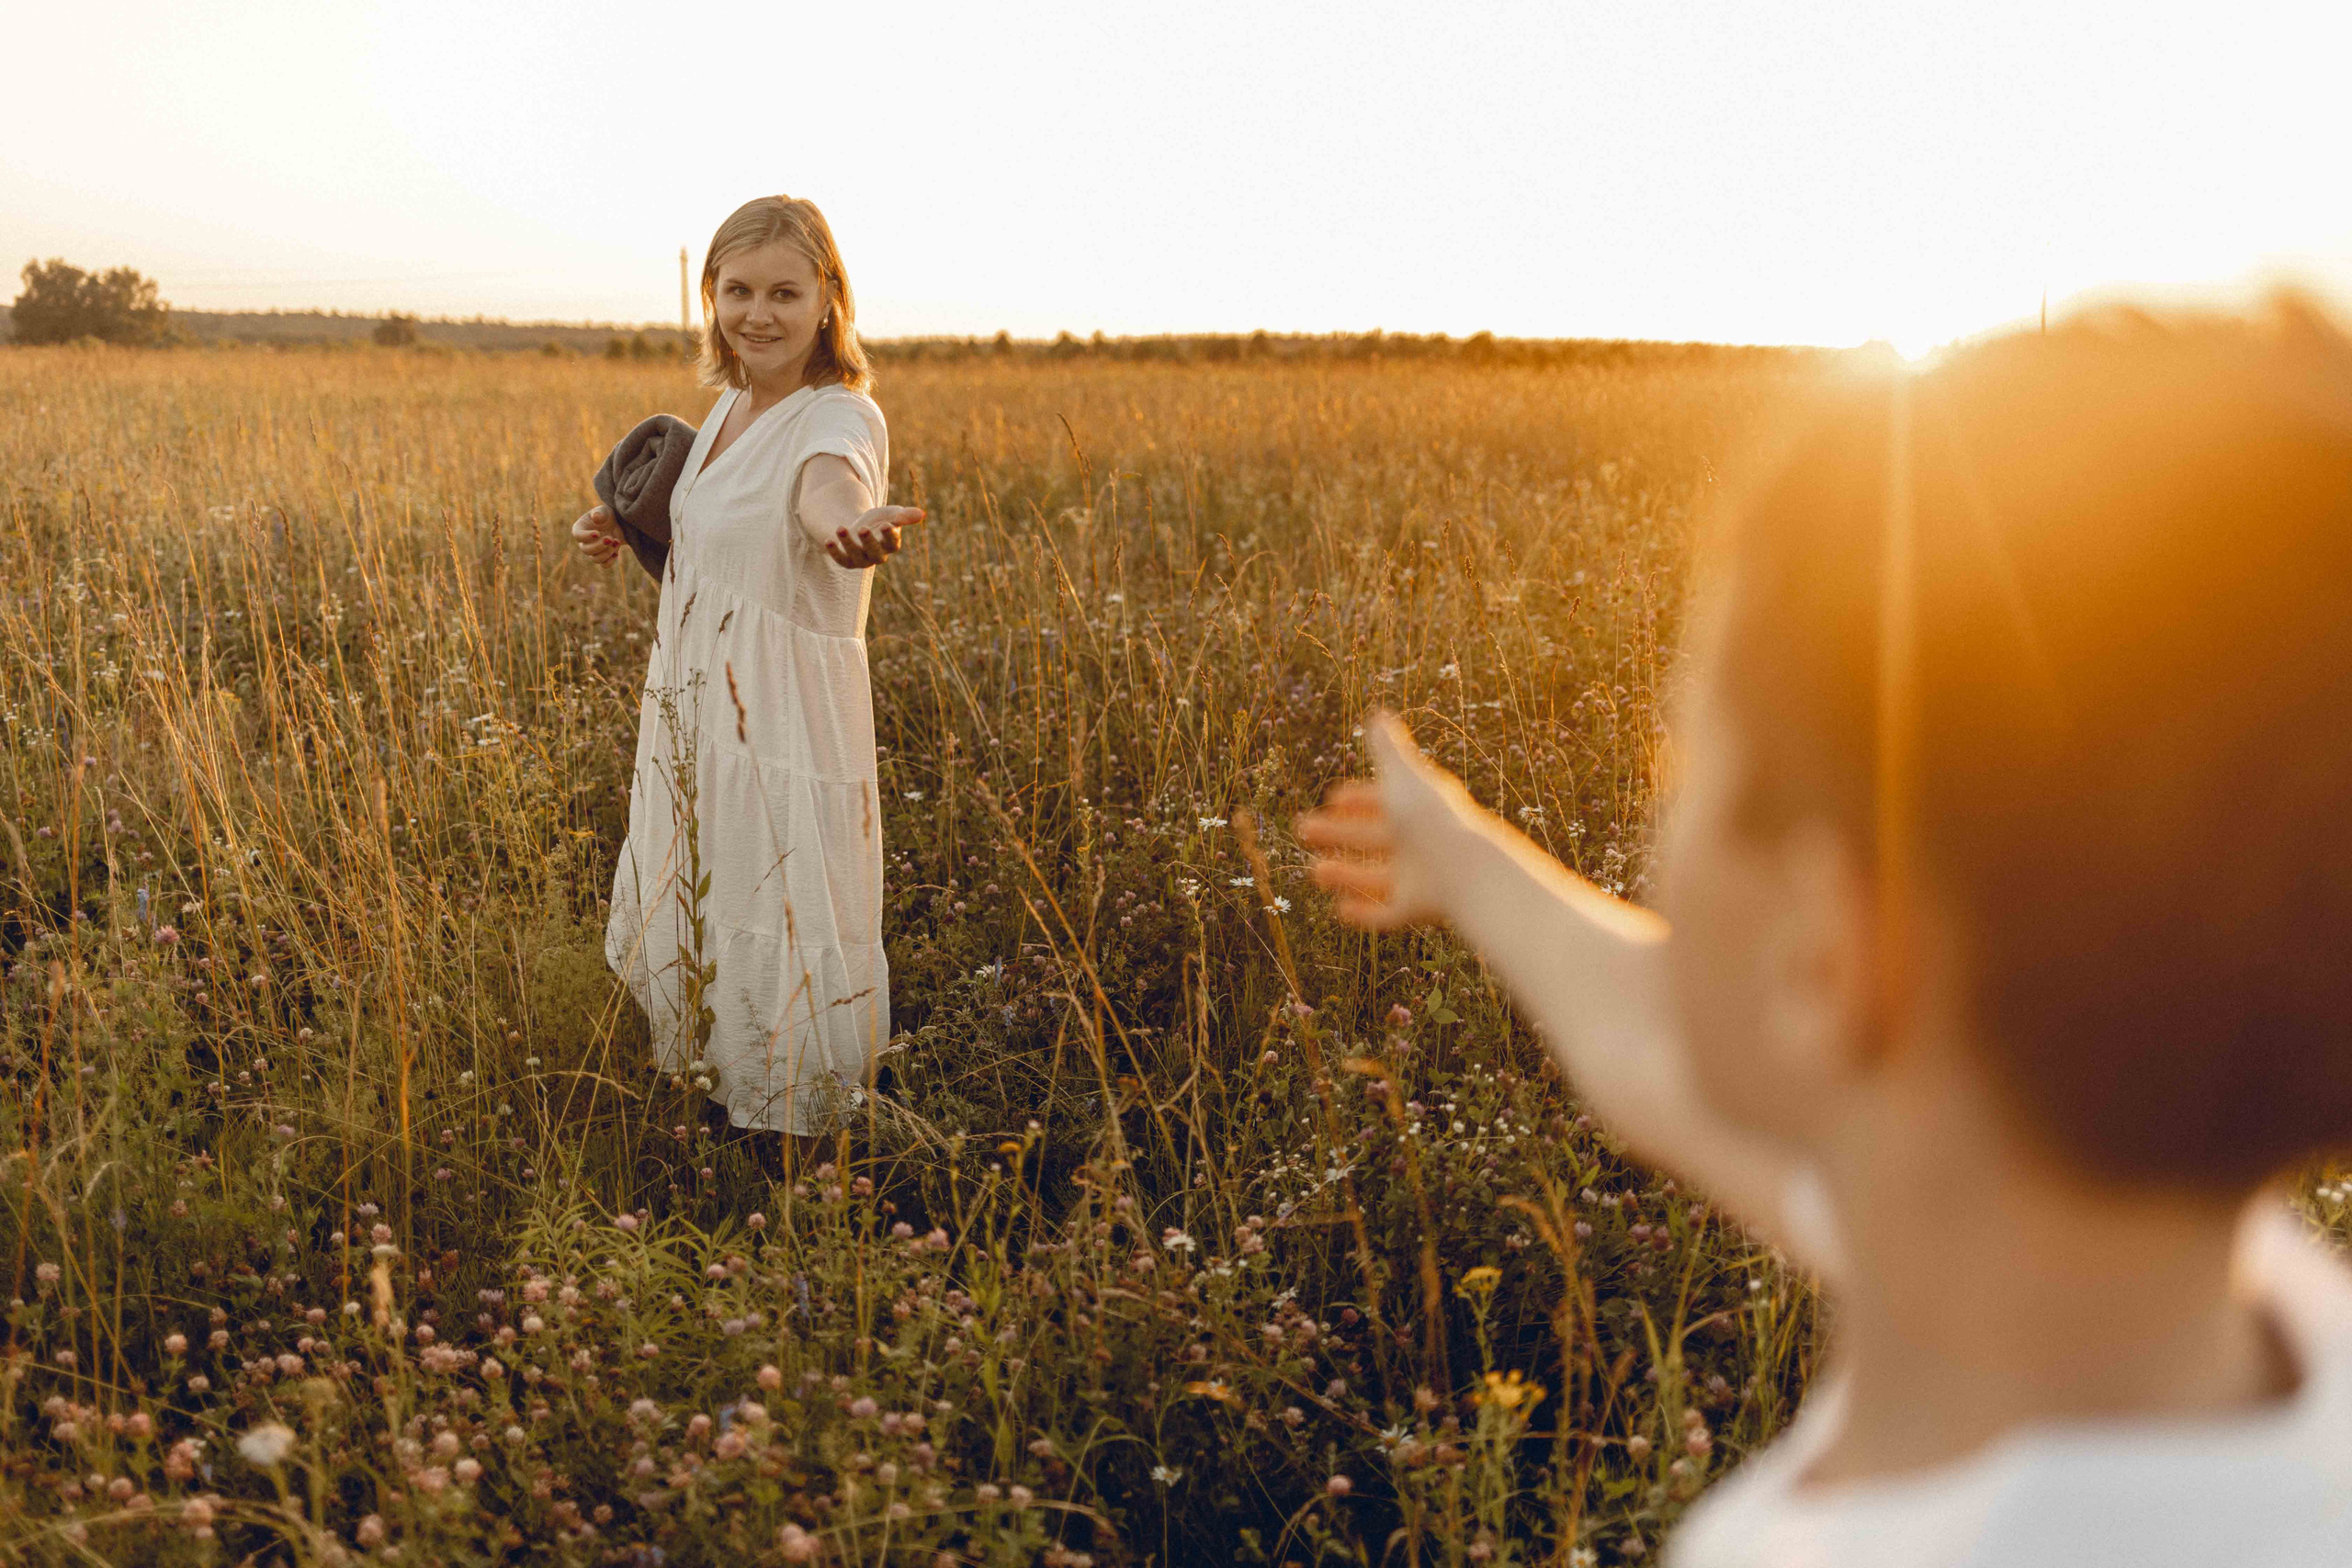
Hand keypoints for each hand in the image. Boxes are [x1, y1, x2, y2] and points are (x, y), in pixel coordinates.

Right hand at [571, 504, 623, 566]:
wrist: (620, 523)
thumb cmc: (608, 514)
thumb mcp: (605, 510)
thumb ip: (600, 513)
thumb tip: (595, 517)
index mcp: (580, 528)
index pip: (577, 535)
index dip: (586, 536)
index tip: (598, 533)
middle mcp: (584, 541)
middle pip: (586, 550)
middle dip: (599, 546)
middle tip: (610, 538)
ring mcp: (594, 550)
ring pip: (595, 559)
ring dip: (607, 552)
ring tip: (617, 541)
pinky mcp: (604, 556)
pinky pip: (604, 565)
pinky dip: (610, 561)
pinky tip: (617, 553)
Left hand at [824, 506, 925, 569]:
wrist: (860, 527)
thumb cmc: (880, 521)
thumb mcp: (891, 514)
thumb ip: (904, 515)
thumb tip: (922, 514)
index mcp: (891, 545)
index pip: (892, 543)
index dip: (890, 535)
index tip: (887, 524)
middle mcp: (878, 556)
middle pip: (874, 552)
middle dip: (868, 541)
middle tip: (863, 528)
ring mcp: (862, 560)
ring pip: (856, 555)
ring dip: (848, 543)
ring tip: (840, 528)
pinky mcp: (847, 561)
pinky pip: (841, 560)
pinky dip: (835, 552)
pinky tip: (828, 540)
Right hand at [1296, 710, 1484, 929]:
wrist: (1462, 867)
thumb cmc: (1430, 818)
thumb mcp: (1403, 777)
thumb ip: (1387, 749)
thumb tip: (1377, 713)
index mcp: (1416, 810)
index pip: (1383, 800)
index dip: (1359, 798)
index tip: (1333, 797)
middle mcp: (1416, 843)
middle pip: (1371, 837)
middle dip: (1337, 832)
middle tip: (1303, 828)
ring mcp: (1416, 877)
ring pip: (1375, 877)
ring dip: (1344, 874)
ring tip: (1314, 873)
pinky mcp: (1416, 908)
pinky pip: (1386, 915)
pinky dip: (1363, 914)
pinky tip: (1339, 910)